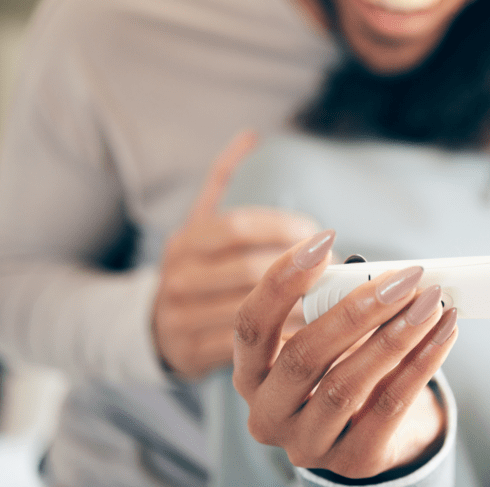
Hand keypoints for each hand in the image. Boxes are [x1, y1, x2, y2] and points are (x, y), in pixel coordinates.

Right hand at [153, 131, 319, 378]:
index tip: (319, 233)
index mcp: (185, 242)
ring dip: (299, 306)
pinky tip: (315, 332)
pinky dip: (284, 339)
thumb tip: (251, 135)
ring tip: (336, 300)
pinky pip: (248, 347)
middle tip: (337, 269)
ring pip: (251, 311)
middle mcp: (177, 278)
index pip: (238, 226)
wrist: (152, 330)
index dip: (283, 227)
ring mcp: (181, 318)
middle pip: (248, 270)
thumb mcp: (201, 225)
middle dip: (299, 270)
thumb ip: (224, 181)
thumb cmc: (196, 269)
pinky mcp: (192, 354)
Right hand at [233, 230, 458, 479]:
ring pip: (348, 384)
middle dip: (358, 309)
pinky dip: (422, 363)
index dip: (282, 280)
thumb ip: (336, 303)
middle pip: (305, 355)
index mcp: (251, 375)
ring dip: (396, 335)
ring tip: (431, 301)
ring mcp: (308, 444)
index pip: (250, 325)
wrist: (374, 432)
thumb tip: (378, 271)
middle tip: (403, 277)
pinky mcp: (354, 461)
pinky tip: (444, 332)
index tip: (322, 239)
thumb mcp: (328, 337)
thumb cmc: (344, 368)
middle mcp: (268, 415)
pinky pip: (390, 407)